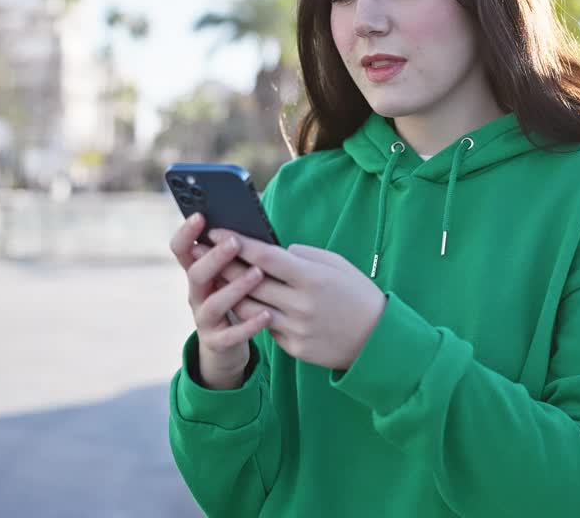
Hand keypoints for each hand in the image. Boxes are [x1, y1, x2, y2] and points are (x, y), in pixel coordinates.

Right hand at [168, 214, 271, 389]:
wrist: (227, 345)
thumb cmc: (236, 298)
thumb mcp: (230, 274)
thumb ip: (235, 255)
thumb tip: (252, 226)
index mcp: (197, 272)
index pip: (182, 249)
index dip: (187, 233)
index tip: (200, 216)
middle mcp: (196, 294)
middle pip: (196, 273)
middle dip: (215, 257)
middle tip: (235, 242)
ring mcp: (204, 319)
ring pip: (213, 303)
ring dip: (235, 287)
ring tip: (258, 274)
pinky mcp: (217, 342)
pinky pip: (231, 335)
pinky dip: (249, 325)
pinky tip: (267, 314)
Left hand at [209, 228, 386, 370]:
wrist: (377, 340)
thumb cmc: (357, 294)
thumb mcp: (336, 265)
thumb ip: (303, 256)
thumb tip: (273, 252)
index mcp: (312, 277)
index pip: (265, 257)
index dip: (236, 243)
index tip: (214, 231)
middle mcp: (300, 304)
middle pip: (249, 283)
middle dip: (223, 265)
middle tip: (202, 252)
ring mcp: (296, 328)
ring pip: (250, 308)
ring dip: (232, 292)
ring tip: (218, 278)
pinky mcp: (294, 348)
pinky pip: (266, 328)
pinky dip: (256, 314)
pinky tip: (246, 304)